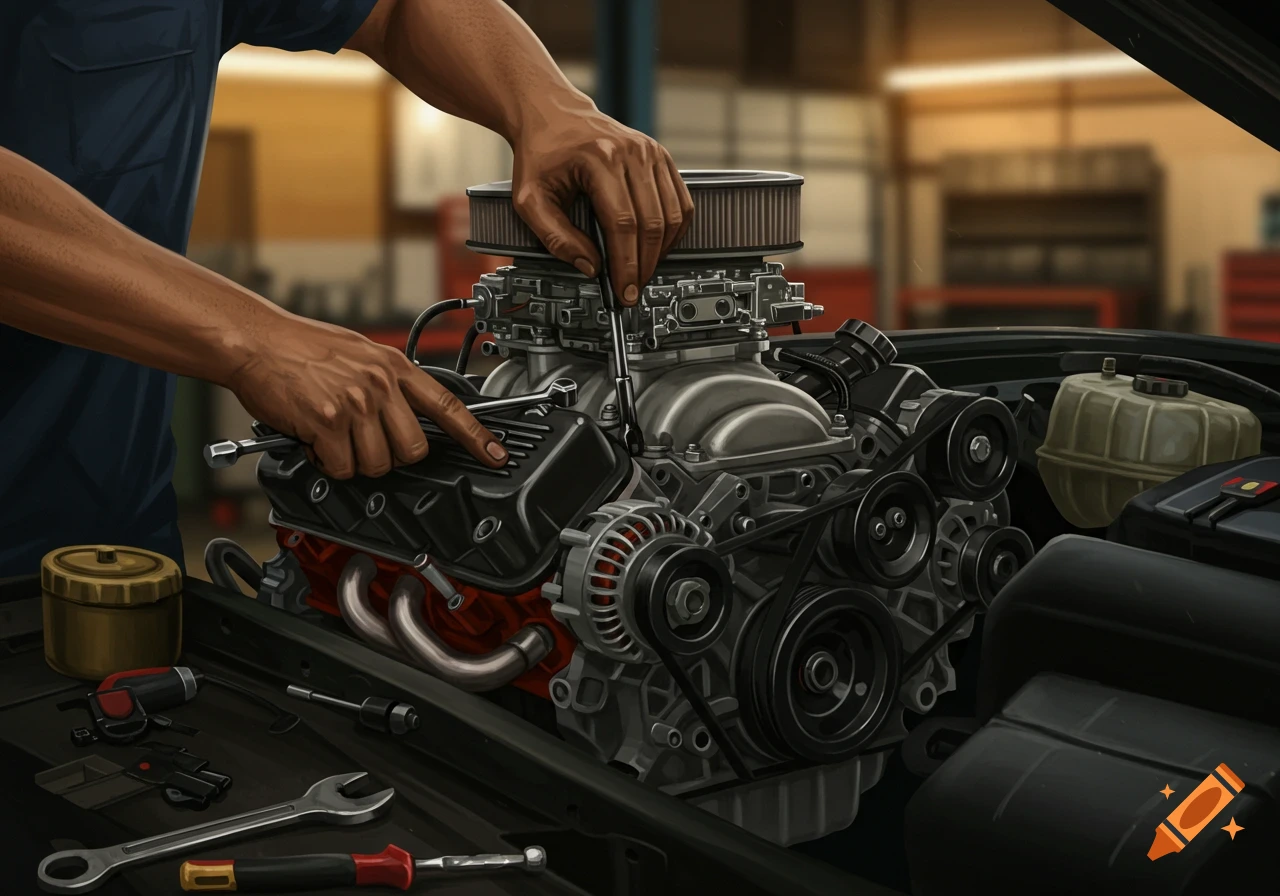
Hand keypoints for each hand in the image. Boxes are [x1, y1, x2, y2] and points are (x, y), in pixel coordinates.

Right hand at [227, 316, 507, 477]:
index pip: (448, 406)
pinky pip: (341, 467)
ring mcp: (355, 404)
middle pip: (413, 450)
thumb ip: (388, 382)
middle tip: (364, 443)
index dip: (476, 436)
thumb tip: (406, 415)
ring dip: (354, 462)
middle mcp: (380, 384)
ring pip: (377, 464)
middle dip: (391, 457)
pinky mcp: (327, 423)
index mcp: (394, 367)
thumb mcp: (360, 354)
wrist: (257, 342)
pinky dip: (327, 463)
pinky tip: (315, 442)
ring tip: (334, 438)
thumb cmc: (301, 348)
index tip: (496, 456)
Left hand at [510, 102, 694, 305]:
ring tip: (643, 271)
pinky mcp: (661, 156)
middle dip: (645, 264)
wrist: (552, 114)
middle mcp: (632, 152)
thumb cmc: (541, 154)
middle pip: (652, 222)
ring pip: (672, 215)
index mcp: (599, 159)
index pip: (623, 223)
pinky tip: (657, 248)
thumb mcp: (529, 199)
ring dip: (661, 251)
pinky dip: (673, 231)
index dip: (626, 264)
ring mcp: (651, 152)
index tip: (623, 291)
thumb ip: (555, 238)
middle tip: (633, 289)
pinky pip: (680, 202)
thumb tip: (590, 267)